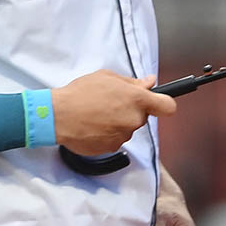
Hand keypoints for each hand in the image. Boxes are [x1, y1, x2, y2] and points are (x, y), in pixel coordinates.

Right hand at [51, 71, 175, 155]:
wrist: (57, 116)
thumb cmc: (80, 93)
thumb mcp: (108, 77)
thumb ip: (133, 82)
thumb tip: (149, 82)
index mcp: (136, 99)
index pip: (168, 106)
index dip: (164, 103)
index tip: (159, 102)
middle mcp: (133, 120)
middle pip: (143, 117)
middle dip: (132, 111)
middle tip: (112, 103)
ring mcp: (123, 136)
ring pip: (128, 128)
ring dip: (118, 122)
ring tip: (98, 114)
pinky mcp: (111, 148)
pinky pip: (116, 139)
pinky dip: (107, 134)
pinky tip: (94, 125)